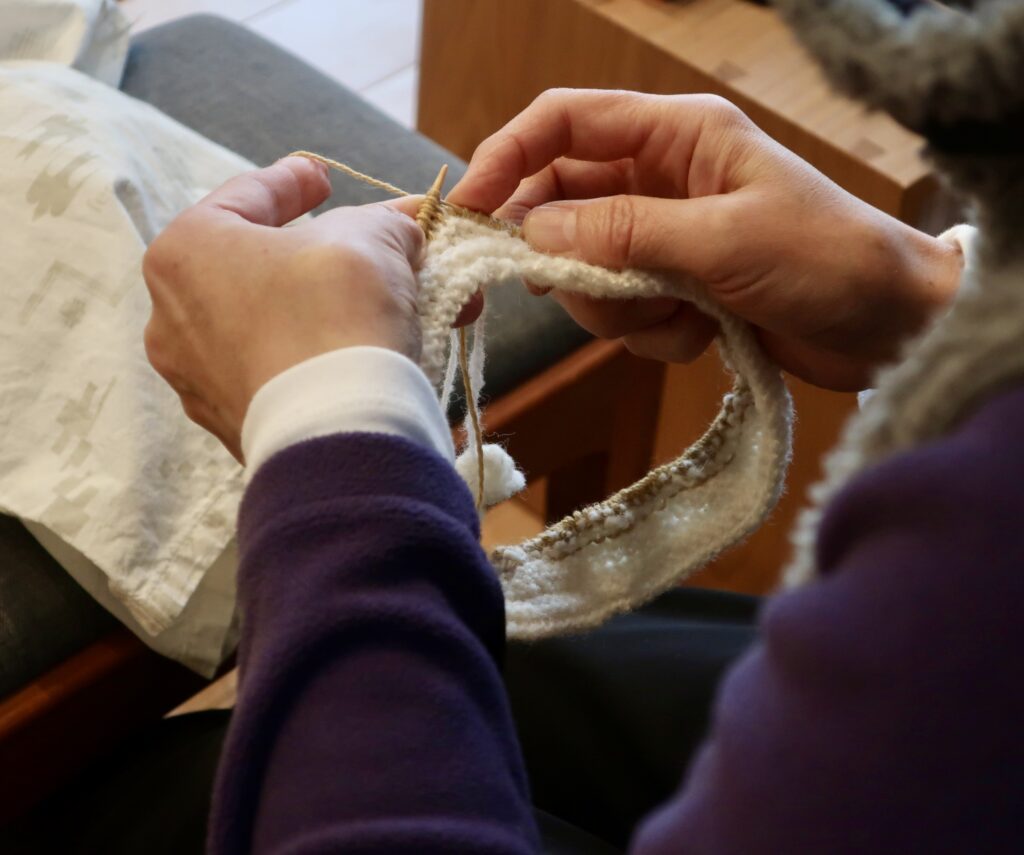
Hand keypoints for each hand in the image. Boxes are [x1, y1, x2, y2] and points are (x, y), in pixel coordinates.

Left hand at [143, 156, 424, 461]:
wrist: (338, 433)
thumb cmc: (338, 312)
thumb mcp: (373, 239)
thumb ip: (385, 223)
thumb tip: (404, 229)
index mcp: (186, 251)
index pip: (247, 196)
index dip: (295, 180)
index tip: (323, 177)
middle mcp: (174, 316)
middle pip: (265, 267)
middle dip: (330, 256)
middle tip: (371, 248)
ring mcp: (200, 380)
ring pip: (277, 324)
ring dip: (334, 309)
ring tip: (393, 306)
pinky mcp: (235, 426)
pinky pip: (284, 373)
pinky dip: (324, 356)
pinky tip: (370, 353)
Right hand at [449, 90, 962, 390]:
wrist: (890, 329)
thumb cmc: (827, 258)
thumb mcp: (725, 240)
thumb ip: (626, 232)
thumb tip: (535, 232)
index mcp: (676, 136)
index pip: (565, 124)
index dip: (507, 156)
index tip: (469, 210)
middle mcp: (660, 180)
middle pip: (562, 206)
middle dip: (567, 257)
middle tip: (582, 288)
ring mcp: (663, 238)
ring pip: (586, 270)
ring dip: (620, 307)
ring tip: (681, 315)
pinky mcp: (673, 290)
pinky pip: (622, 314)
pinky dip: (652, 335)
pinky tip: (703, 335)